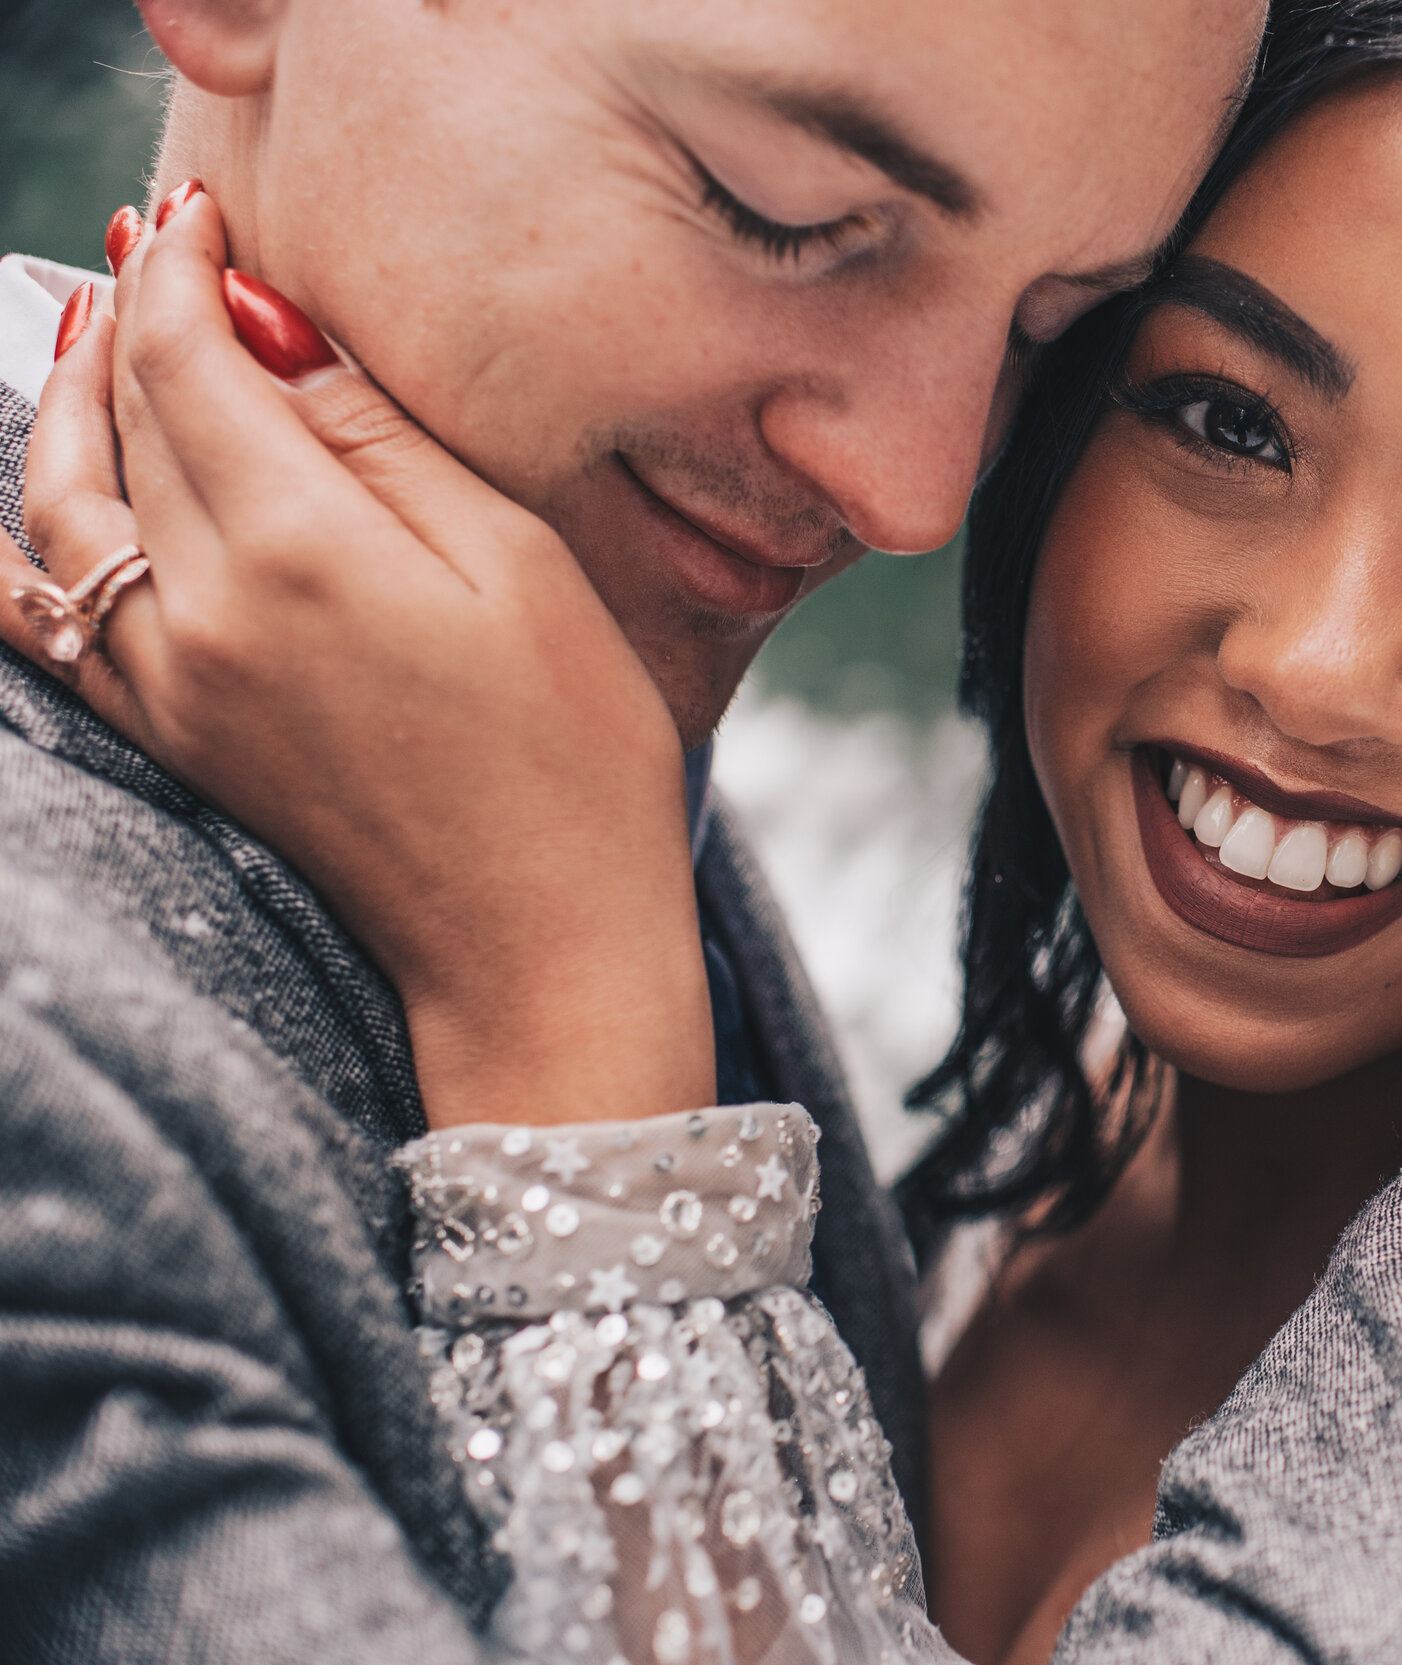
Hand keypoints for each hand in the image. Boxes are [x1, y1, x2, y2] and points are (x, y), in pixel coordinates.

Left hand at [0, 190, 712, 1126]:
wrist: (539, 940)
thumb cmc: (572, 751)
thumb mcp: (518, 565)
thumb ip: (381, 441)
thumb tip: (277, 339)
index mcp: (297, 553)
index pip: (188, 364)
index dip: (185, 273)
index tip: (202, 212)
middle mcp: (199, 613)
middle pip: (116, 422)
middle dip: (126, 320)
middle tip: (154, 247)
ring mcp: (168, 684)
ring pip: (57, 508)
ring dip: (63, 408)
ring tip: (92, 339)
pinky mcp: (171, 738)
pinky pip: (39, 619)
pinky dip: (21, 538)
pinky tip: (36, 498)